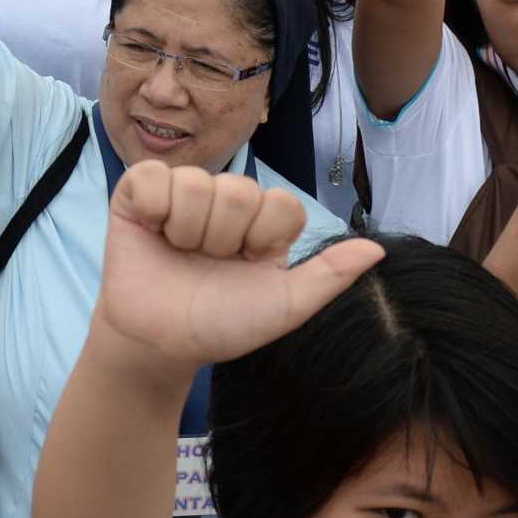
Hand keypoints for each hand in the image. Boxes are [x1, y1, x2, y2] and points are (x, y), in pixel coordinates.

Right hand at [93, 162, 384, 368]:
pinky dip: (153, 209)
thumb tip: (379, 250)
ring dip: (187, 231)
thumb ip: (330, 275)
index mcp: (262, 223)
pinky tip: (153, 232)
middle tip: (206, 262)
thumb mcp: (285, 306)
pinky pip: (152, 176)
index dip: (263, 237)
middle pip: (239, 192)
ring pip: (197, 184)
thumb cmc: (221, 325)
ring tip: (178, 253)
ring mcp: (182, 192)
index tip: (247, 263)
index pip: (280, 201)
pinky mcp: (138, 192)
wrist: (160, 342)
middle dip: (222, 238)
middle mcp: (225, 201)